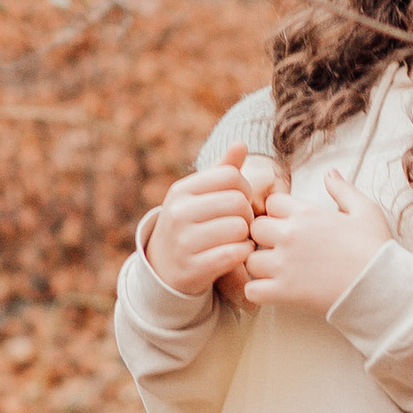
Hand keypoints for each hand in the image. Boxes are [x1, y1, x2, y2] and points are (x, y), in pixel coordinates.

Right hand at [143, 147, 272, 298]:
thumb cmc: (191, 224)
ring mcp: (183, 242)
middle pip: (238, 202)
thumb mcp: (199, 195)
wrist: (164, 269)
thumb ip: (222, 170)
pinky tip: (238, 253)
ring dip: (247, 235)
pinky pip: (235, 253)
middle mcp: (178, 213)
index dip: (245, 188)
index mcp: (181, 190)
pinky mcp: (193, 268)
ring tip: (239, 239)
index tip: (241, 202)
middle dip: (248, 214)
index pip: (231, 176)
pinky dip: (243, 253)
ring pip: (239, 228)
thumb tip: (241, 143)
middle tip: (243, 224)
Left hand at [241, 168, 392, 312]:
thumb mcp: (365, 210)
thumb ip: (343, 190)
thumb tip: (330, 174)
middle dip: (263, 237)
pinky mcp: (284, 292)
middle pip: (255, 228)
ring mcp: (284, 264)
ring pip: (249, 259)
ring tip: (275, 272)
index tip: (288, 225)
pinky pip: (251, 290)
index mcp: (306, 213)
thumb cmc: (375, 249)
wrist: (382, 287)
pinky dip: (258, 292)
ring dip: (259, 266)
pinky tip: (273, 291)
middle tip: (278, 248)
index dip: (278, 213)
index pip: (272, 203)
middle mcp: (290, 235)